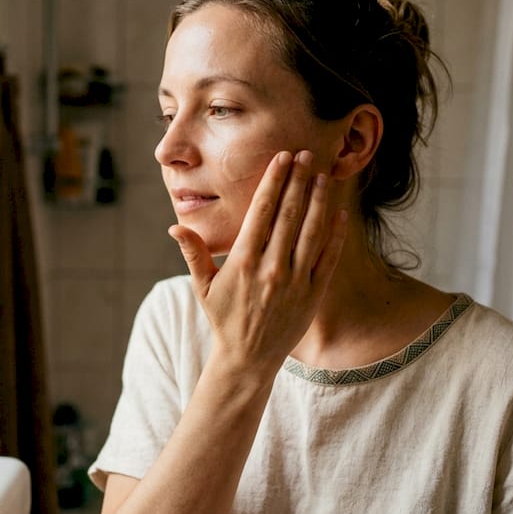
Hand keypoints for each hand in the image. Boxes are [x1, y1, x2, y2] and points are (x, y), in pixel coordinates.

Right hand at [168, 151, 346, 371]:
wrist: (248, 358)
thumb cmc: (224, 318)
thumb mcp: (203, 287)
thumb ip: (194, 254)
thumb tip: (175, 226)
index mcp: (243, 261)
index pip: (262, 211)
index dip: (274, 181)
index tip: (282, 158)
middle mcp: (271, 268)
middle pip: (289, 215)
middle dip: (299, 181)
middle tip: (307, 155)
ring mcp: (295, 282)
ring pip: (311, 232)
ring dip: (319, 201)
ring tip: (323, 176)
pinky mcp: (313, 295)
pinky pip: (328, 259)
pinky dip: (334, 235)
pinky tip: (337, 212)